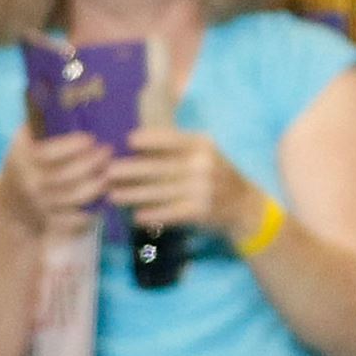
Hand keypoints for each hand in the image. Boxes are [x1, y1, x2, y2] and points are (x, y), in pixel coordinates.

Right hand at [0, 129, 109, 233]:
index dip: (69, 147)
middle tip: (109, 152)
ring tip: (111, 173)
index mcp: (20, 158)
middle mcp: (28, 183)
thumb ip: (39, 120)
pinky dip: (92, 211)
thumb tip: (61, 90)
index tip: (90, 138)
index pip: (44, 154)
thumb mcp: (24, 139)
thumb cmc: (26, 160)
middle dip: (90, 164)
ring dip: (96, 186)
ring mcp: (39, 204)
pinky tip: (106, 198)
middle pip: (62, 177)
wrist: (10, 200)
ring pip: (71, 198)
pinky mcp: (50, 220)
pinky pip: (73, 220)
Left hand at [109, 127, 263, 239]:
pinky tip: (136, 216)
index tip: (128, 141)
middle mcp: (204, 165)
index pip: (173, 138)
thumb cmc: (218, 175)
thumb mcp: (207, 154)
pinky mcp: (201, 211)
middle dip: (131, 170)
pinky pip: (170, 213)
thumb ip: (179, 147)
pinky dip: (152, 215)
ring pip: (160, 192)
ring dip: (133, 194)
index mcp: (205, 145)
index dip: (150, 140)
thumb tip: (138, 145)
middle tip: (108, 172)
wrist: (247, 206)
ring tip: (113, 195)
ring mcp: (203, 189)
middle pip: (160, 167)